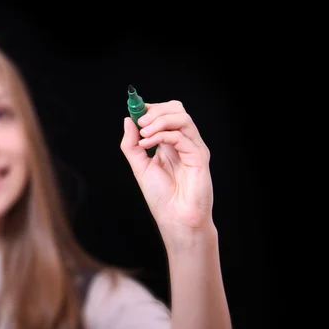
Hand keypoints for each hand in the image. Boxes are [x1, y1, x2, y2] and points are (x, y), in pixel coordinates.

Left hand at [120, 100, 214, 250]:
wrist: (175, 219)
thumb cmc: (161, 197)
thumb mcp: (139, 166)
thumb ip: (132, 144)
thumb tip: (128, 120)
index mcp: (170, 143)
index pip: (165, 114)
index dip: (149, 108)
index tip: (134, 110)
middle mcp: (183, 142)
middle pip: (176, 110)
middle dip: (156, 111)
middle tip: (140, 122)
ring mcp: (193, 148)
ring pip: (182, 118)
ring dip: (159, 121)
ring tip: (143, 133)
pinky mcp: (199, 157)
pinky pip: (182, 136)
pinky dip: (162, 135)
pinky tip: (148, 144)